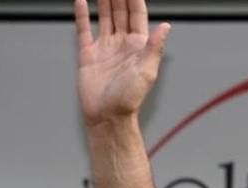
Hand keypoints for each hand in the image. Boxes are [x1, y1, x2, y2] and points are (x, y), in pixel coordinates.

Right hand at [74, 0, 170, 127]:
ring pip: (104, 17)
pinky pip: (85, 30)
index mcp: (138, 46)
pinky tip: (82, 1)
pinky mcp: (88, 55)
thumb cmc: (129, 100)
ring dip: (103, 0)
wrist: (107, 117)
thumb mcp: (146, 71)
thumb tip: (166, 26)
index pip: (137, 14)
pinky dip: (82, 15)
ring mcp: (105, 48)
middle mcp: (122, 44)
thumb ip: (154, 47)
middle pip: (120, 12)